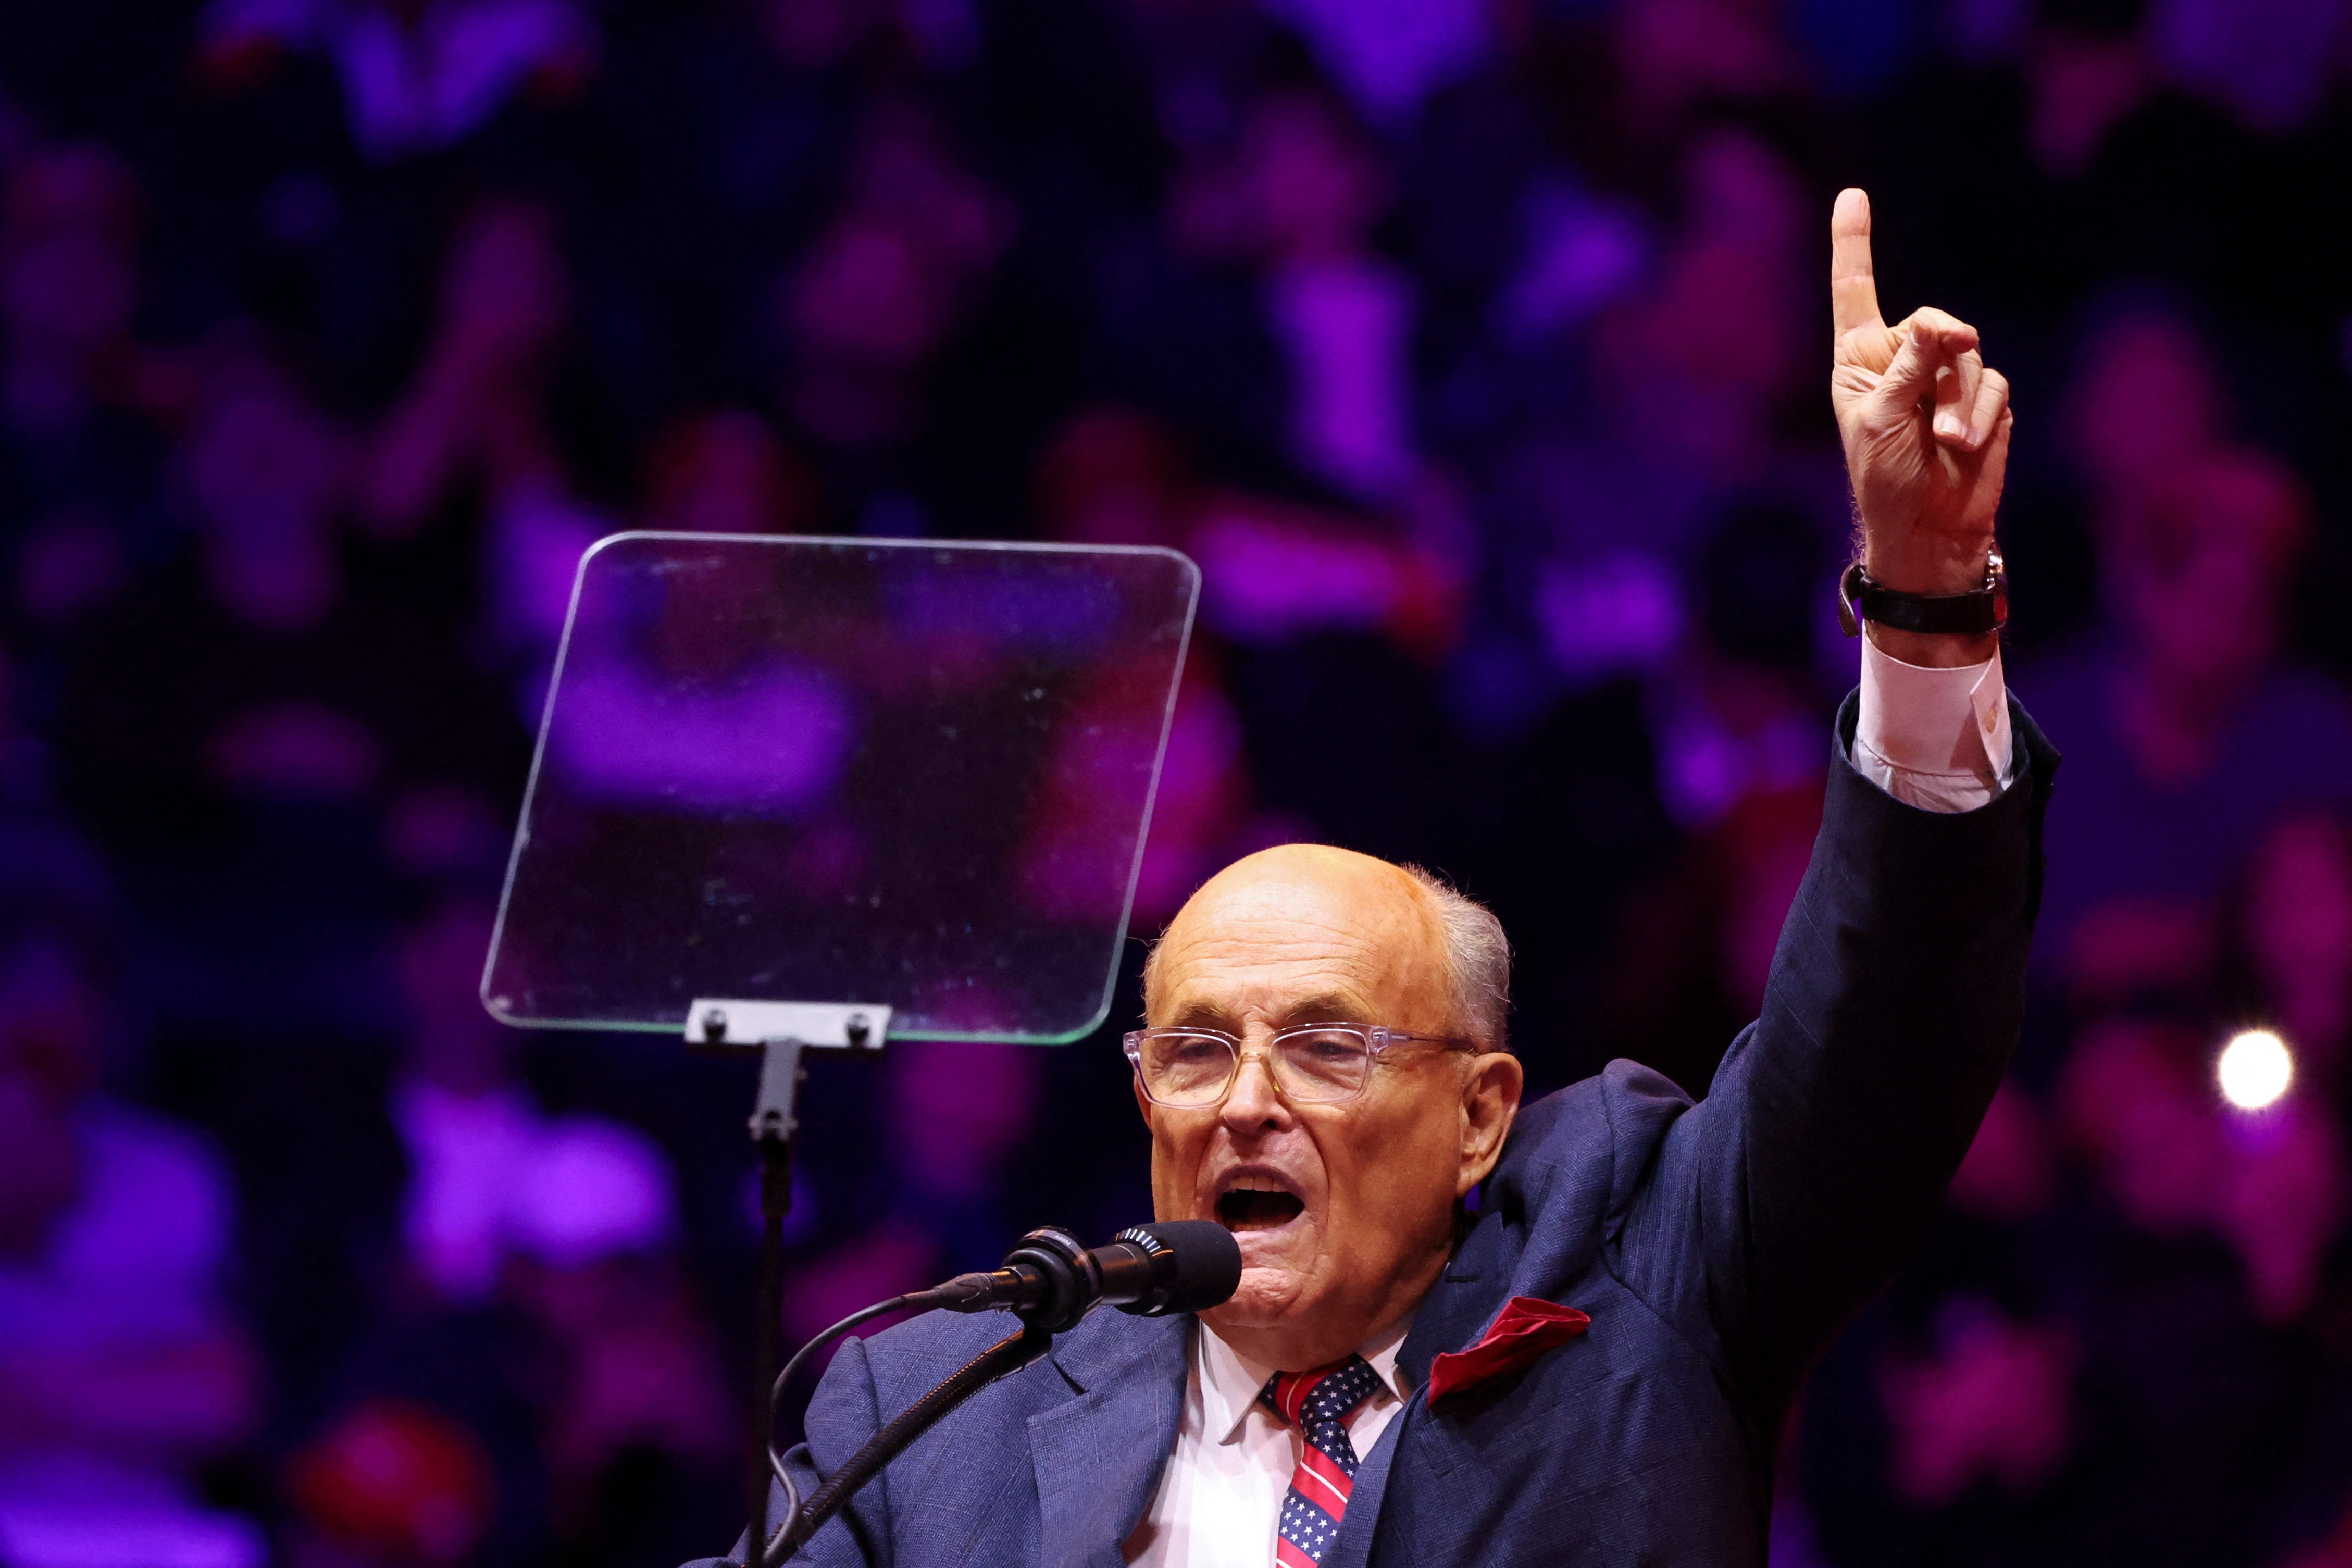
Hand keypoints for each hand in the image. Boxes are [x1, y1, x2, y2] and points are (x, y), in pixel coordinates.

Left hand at [1830, 189, 2011, 662]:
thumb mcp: (1881, 421)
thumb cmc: (1887, 481)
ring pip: (1969, 355)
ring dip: (1961, 400)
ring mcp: (1945, 379)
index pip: (1855, 291)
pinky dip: (1982, 414)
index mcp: (1859, 361)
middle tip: (1931, 409)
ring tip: (1947, 442)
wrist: (1929, 531)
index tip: (1852, 194)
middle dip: (1940, 354)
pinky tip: (1967, 446)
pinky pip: (1994, 384)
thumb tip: (1949, 324)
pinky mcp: (1984, 400)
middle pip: (1931, 322)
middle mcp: (1902, 361)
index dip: (1853, 243)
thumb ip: (1911, 365)